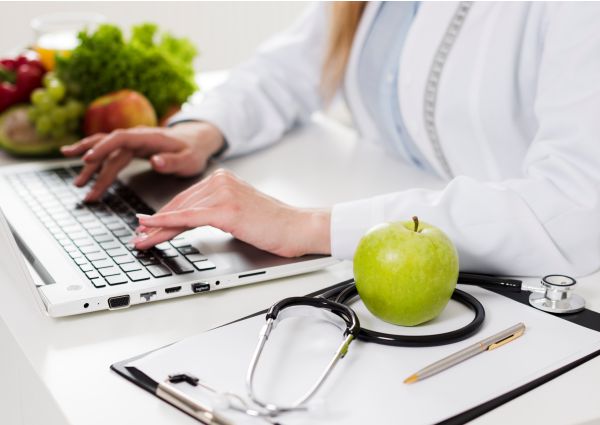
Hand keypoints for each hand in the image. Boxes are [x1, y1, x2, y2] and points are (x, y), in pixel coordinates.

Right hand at [61, 122, 224, 201]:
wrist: (196, 140)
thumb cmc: (193, 151)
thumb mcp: (189, 160)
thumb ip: (172, 161)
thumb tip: (154, 162)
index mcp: (149, 137)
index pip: (120, 138)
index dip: (103, 148)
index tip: (88, 159)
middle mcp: (137, 136)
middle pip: (109, 147)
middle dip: (93, 167)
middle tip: (81, 186)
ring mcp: (133, 141)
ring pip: (106, 149)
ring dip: (90, 165)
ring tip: (77, 183)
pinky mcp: (132, 147)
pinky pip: (110, 152)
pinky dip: (95, 156)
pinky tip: (80, 162)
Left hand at [133, 169, 331, 256]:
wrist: (297, 227)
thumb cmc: (274, 224)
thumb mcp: (240, 210)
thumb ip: (216, 209)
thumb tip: (192, 221)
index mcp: (223, 178)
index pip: (185, 198)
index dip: (164, 214)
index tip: (148, 225)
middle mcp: (220, 180)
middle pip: (179, 205)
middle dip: (156, 223)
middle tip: (138, 236)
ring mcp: (223, 193)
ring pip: (180, 212)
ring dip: (157, 228)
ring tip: (141, 240)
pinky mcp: (226, 209)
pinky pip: (189, 218)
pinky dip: (167, 224)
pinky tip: (152, 228)